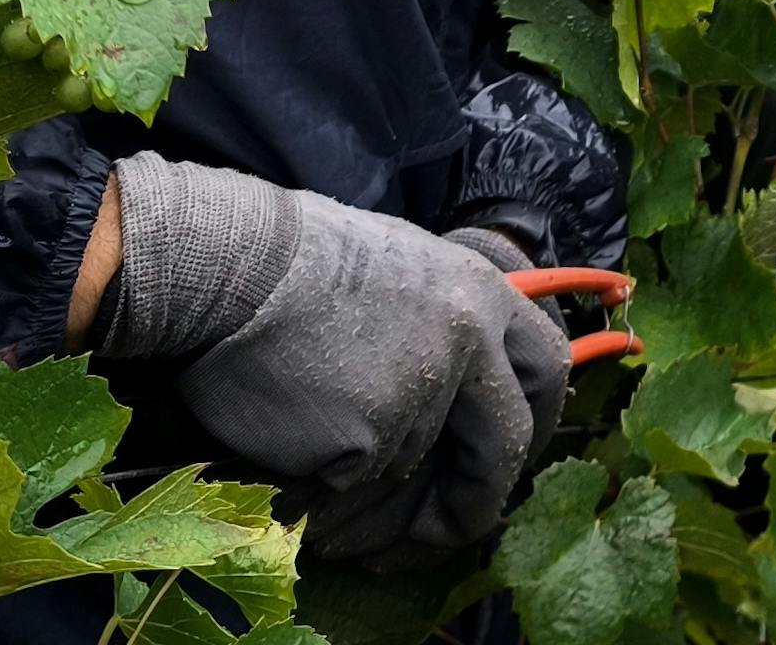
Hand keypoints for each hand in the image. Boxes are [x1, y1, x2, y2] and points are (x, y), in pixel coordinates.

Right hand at [103, 155, 570, 566]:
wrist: (228, 265)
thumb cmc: (299, 260)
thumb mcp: (407, 264)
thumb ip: (451, 319)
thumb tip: (472, 379)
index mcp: (480, 293)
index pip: (547, 367)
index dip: (539, 416)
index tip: (519, 446)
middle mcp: (467, 342)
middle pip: (507, 441)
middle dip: (485, 489)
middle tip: (453, 515)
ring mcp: (422, 391)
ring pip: (415, 458)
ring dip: (376, 457)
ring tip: (321, 400)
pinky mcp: (370, 437)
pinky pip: (358, 474)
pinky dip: (329, 465)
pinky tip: (297, 418)